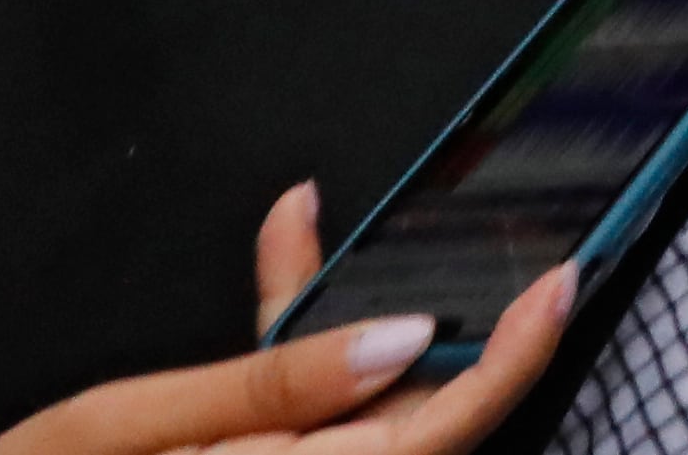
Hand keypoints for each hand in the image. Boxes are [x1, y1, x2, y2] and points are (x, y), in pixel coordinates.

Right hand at [0, 187, 567, 454]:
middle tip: (533, 254)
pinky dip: (347, 371)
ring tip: (468, 273)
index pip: (436, 433)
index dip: (511, 360)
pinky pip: (339, 434)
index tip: (562, 279)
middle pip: (430, 433)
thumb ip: (269, 379)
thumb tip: (403, 332)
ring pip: (389, 431)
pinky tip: (334, 298)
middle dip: (488, 349)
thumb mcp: (126, 423)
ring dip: (427, 359)